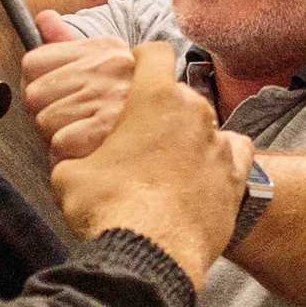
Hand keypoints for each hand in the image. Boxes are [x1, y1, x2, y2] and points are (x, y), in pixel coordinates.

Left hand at [23, 17, 140, 161]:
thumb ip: (68, 43)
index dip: (38, 85)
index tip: (55, 97)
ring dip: (58, 136)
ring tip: (85, 136)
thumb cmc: (136, 104)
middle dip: (47, 114)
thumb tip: (43, 17)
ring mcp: (108, 98)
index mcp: (103, 48)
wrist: (178, 136)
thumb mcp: (108, 64)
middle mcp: (107, 68)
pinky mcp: (105, 131)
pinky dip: (68, 157)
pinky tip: (88, 152)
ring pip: (44, 122)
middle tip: (73, 121)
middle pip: (33, 95)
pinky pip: (58, 145)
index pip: (33, 62)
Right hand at [51, 43, 244, 281]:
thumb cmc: (109, 208)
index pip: (155, 53)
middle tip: (141, 136)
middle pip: (180, 95)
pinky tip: (203, 174)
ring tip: (167, 164)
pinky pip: (234, 154)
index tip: (135, 70)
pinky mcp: (236, 177)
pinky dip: (220, 159)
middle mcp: (195, 112)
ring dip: (188, 137)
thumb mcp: (69, 175)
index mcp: (155, 99)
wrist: (152, 253)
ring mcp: (219, 144)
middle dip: (162, 110)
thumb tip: (69, 163)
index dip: (142, 58)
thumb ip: (73, 157)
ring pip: (205, 126)